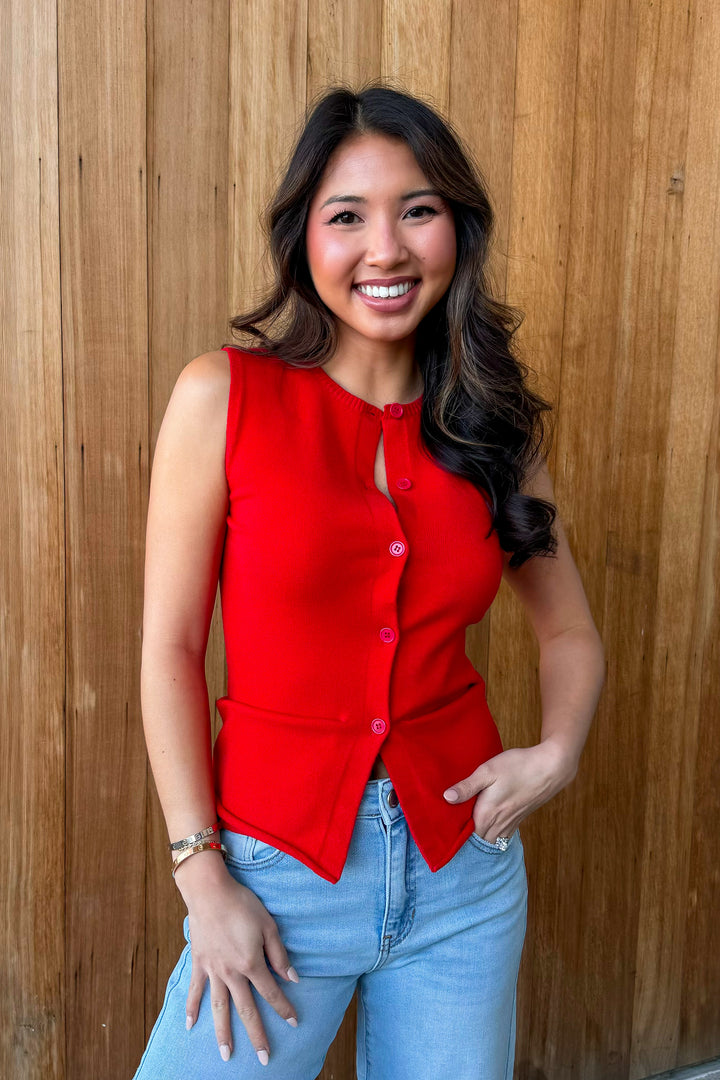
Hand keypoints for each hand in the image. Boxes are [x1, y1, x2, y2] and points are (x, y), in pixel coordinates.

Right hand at [178, 861, 299, 1065]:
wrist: (210, 892)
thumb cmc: (242, 904)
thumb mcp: (268, 925)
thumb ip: (279, 955)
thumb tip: (293, 978)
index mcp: (251, 964)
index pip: (271, 992)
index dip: (284, 1008)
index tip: (294, 1022)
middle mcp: (232, 973)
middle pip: (247, 1010)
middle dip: (258, 1035)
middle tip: (265, 1058)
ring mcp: (213, 971)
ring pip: (220, 1008)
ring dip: (223, 1033)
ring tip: (226, 1055)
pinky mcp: (198, 963)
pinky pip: (194, 990)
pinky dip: (191, 1008)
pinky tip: (189, 1025)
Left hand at [442, 740, 577, 842]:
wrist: (550, 768)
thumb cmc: (518, 766)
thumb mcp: (488, 770)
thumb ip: (467, 786)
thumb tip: (447, 798)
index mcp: (486, 814)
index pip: (465, 835)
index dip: (454, 835)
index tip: (443, 831)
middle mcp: (498, 824)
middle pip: (477, 841)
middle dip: (465, 841)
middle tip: (452, 835)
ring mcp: (511, 823)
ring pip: (490, 841)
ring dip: (479, 840)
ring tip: (467, 833)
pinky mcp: (519, 819)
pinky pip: (502, 836)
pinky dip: (492, 836)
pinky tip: (487, 828)